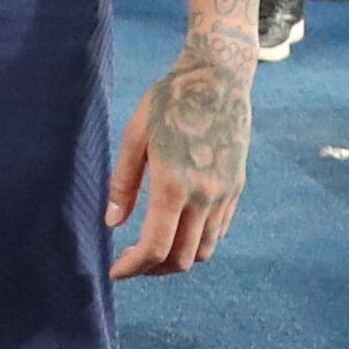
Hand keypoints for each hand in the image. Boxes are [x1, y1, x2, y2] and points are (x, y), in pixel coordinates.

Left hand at [104, 32, 253, 276]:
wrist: (218, 77)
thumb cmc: (169, 100)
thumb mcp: (135, 135)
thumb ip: (123, 183)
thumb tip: (112, 223)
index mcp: (174, 184)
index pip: (155, 247)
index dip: (133, 268)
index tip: (116, 271)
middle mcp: (204, 196)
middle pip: (181, 258)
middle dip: (153, 270)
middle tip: (131, 264)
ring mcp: (225, 194)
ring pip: (203, 250)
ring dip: (177, 260)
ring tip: (153, 251)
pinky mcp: (236, 187)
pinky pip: (218, 231)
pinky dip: (196, 241)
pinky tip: (177, 229)